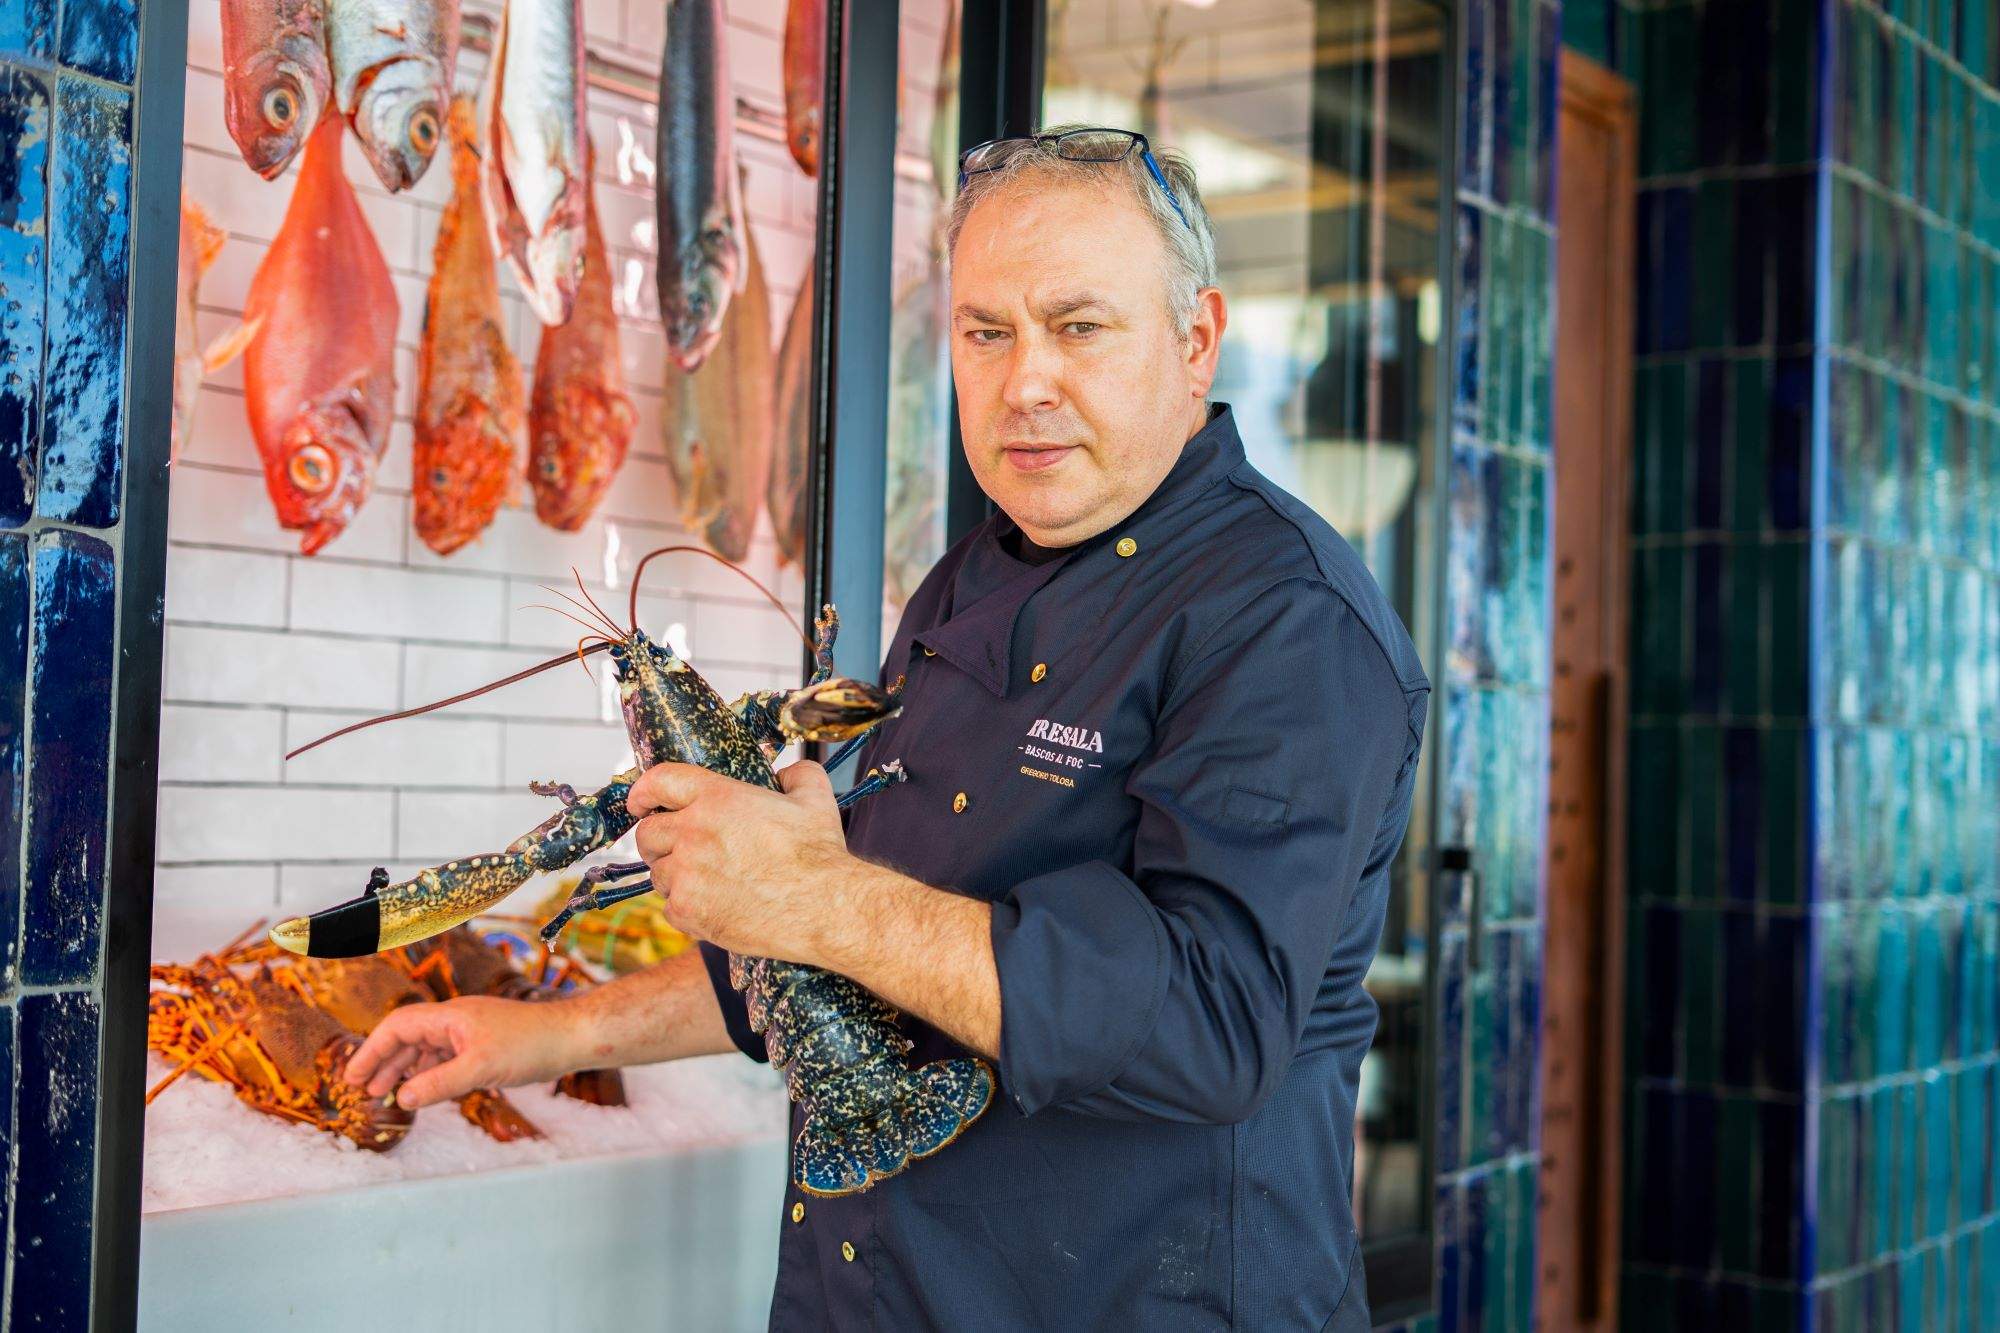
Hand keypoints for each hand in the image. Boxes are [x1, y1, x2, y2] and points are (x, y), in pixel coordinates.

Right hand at [340, 996, 578, 1109]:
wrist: (571, 1038)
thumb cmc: (530, 1045)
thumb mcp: (480, 1069)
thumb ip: (439, 1084)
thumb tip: (403, 1098)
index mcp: (450, 1016)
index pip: (397, 1027)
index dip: (372, 1050)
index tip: (352, 1076)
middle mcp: (456, 1020)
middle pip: (407, 1036)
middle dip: (383, 1061)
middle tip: (362, 1089)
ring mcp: (470, 1031)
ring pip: (426, 1047)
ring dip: (404, 1068)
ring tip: (386, 1092)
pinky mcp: (483, 1044)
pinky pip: (445, 1056)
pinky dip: (429, 1071)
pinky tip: (423, 1088)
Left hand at [626, 759, 853, 963]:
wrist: (824, 908)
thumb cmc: (819, 856)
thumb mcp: (814, 799)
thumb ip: (795, 775)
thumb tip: (784, 773)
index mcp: (717, 798)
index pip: (658, 782)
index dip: (643, 791)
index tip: (640, 801)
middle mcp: (694, 832)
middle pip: (647, 833)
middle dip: (659, 839)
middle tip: (681, 848)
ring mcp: (687, 873)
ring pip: (658, 872)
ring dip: (676, 875)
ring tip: (708, 881)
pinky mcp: (688, 910)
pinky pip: (669, 906)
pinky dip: (687, 906)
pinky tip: (715, 905)